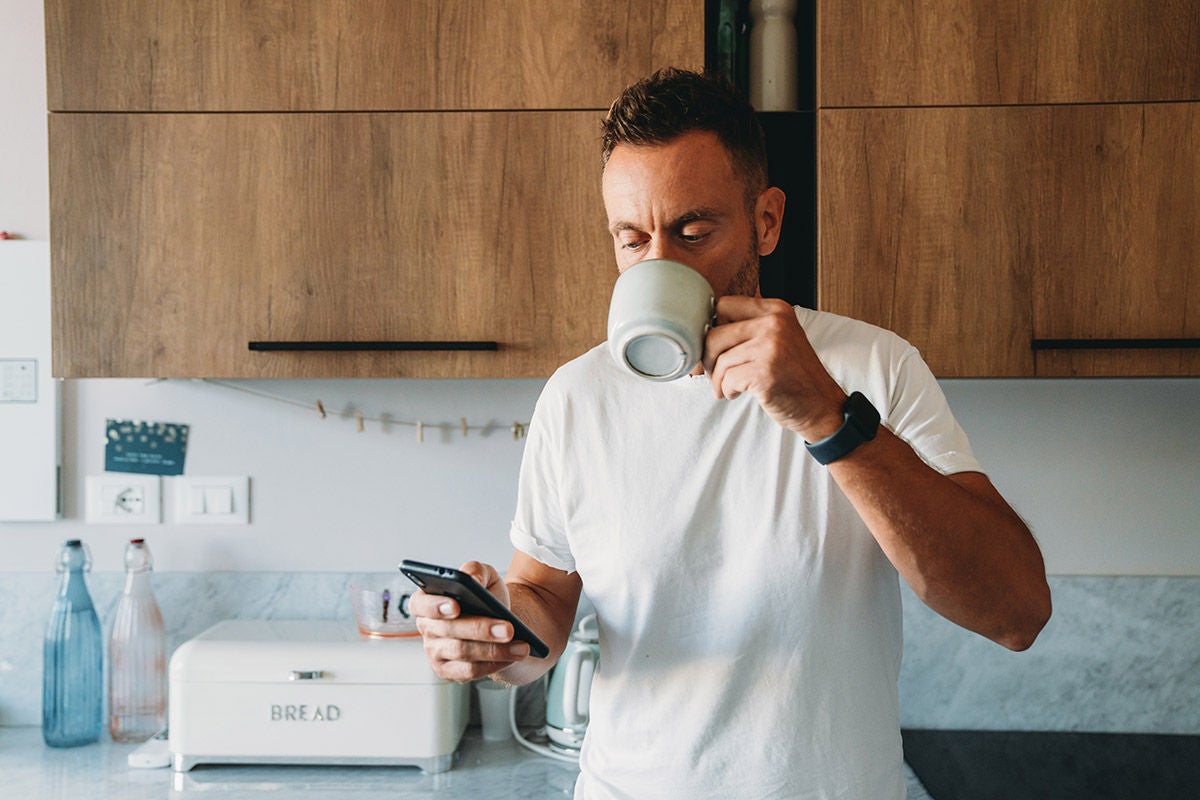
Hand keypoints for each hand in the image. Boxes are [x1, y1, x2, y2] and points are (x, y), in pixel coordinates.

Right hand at [407, 560, 530, 682]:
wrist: (497, 619)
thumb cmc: (485, 595)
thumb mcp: (484, 576)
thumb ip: (476, 571)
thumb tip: (472, 580)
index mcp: (426, 600)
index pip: (419, 604)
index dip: (435, 606)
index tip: (456, 606)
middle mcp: (426, 627)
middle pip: (449, 630)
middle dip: (481, 630)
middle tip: (509, 629)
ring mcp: (434, 652)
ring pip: (462, 652)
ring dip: (495, 650)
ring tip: (521, 646)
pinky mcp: (447, 671)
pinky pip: (469, 671)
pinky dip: (494, 664)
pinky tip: (513, 656)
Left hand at [703, 296, 846, 439]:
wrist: (822, 406)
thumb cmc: (793, 376)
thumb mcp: (777, 339)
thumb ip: (748, 328)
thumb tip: (698, 332)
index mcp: (776, 309)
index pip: (722, 305)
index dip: (712, 328)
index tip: (716, 348)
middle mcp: (774, 322)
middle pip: (714, 332)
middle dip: (708, 357)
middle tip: (715, 373)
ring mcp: (771, 346)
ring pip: (718, 358)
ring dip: (717, 378)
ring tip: (727, 387)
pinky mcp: (765, 372)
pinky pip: (727, 378)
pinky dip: (726, 390)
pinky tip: (736, 393)